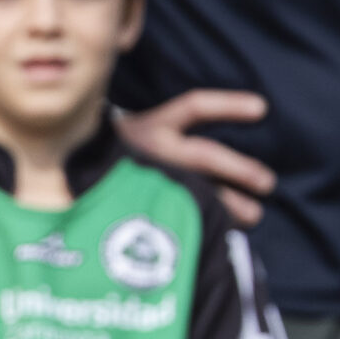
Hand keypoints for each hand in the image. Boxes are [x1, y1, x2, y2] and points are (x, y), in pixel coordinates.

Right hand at [116, 89, 275, 226]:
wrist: (71, 178)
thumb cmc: (121, 154)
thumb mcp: (140, 132)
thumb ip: (173, 135)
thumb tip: (235, 134)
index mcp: (151, 126)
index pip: (194, 108)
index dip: (228, 106)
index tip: (261, 109)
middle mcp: (150, 153)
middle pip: (203, 156)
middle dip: (240, 169)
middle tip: (267, 183)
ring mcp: (146, 183)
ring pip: (197, 193)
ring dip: (231, 205)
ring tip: (255, 216)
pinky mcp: (139, 210)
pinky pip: (179, 219)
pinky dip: (206, 225)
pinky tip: (225, 232)